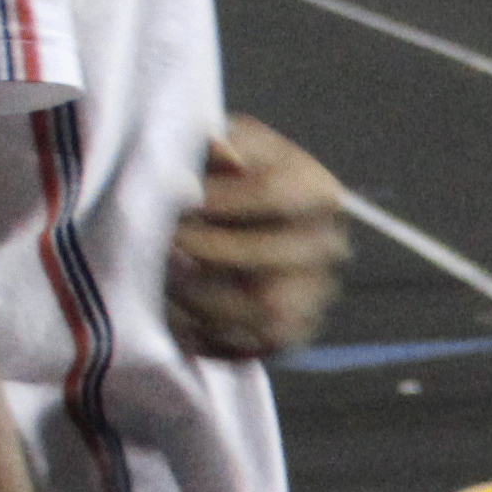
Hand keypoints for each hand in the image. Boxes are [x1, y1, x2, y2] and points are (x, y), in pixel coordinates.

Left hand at [164, 119, 347, 361]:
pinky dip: (212, 335)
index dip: (220, 197)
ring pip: (268, 307)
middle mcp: (328, 243)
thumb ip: (214, 149)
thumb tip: (221, 152)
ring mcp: (315, 292)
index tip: (172, 197)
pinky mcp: (294, 330)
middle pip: (275, 255)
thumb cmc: (216, 174)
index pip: (275, 193)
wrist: (231, 217)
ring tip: (165, 278)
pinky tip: (177, 312)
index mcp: (317, 190)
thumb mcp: (214, 146)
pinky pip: (258, 345)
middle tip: (163, 242)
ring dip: (207, 296)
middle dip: (209, 249)